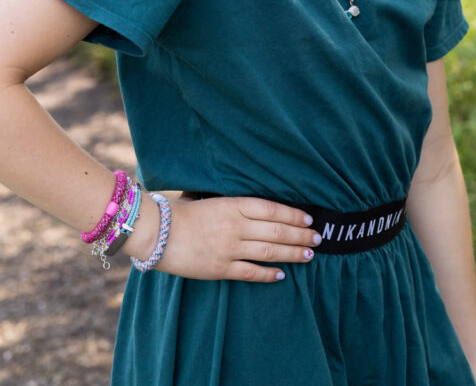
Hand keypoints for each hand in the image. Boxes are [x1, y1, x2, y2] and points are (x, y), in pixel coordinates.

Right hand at [128, 194, 320, 282]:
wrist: (157, 232)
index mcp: (234, 204)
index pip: (273, 209)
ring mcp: (229, 248)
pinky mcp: (220, 268)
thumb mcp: (212, 199)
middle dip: (301, 235)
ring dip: (292, 253)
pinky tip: (281, 275)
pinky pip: (250, 272)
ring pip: (269, 251)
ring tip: (309, 254)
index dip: (294, 215)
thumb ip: (236, 205)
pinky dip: (268, 274)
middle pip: (277, 230)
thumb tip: (261, 210)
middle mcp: (236, 226)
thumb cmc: (183, 211)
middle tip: (318, 238)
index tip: (309, 219)